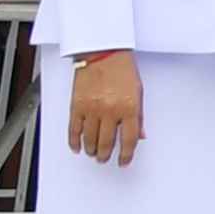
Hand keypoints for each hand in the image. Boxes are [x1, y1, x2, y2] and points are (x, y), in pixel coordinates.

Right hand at [62, 48, 142, 162]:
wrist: (102, 51)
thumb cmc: (122, 68)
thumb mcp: (138, 91)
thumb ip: (139, 115)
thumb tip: (140, 135)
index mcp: (129, 107)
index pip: (128, 140)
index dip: (126, 155)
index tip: (124, 161)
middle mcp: (111, 111)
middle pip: (106, 143)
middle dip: (106, 155)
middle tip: (104, 159)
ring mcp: (92, 110)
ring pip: (90, 140)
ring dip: (91, 150)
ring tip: (93, 154)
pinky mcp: (77, 106)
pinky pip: (74, 130)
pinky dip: (75, 142)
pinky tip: (77, 147)